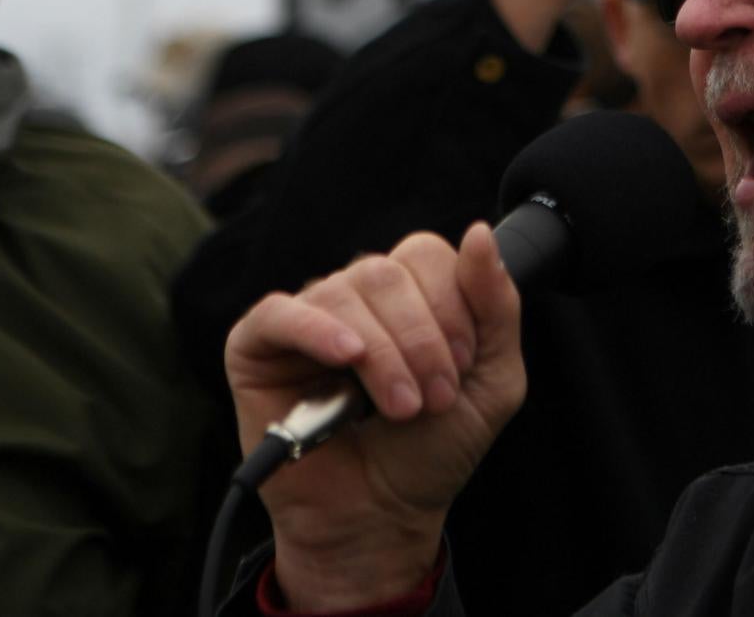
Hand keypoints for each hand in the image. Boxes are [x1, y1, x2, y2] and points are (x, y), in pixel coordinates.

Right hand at [225, 222, 524, 609]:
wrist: (382, 520)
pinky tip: (345, 357)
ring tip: (400, 408)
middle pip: (385, 273)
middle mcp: (354, 297)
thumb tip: (479, 233)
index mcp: (406, 295)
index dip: (451, 305)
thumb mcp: (492, 381)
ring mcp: (305, 319)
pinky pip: (278, 313)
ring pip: (342, 294)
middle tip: (433, 399)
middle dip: (420, 339)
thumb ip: (496, 306)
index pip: (426, 255)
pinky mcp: (257, 347)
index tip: (463, 366)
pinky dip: (314, 329)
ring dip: (382, 354)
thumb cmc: (431, 452)